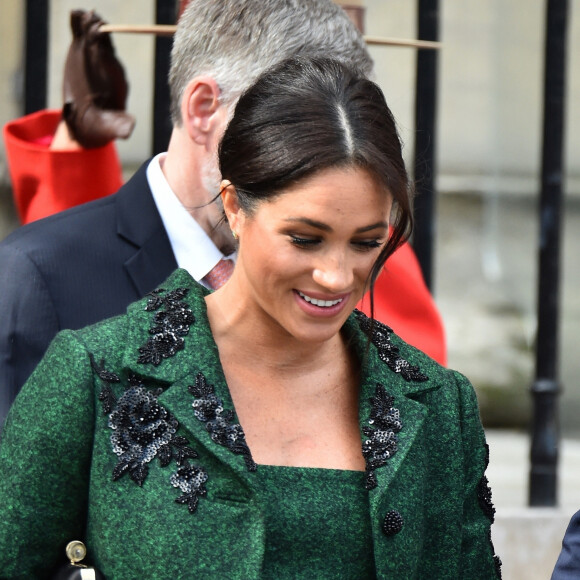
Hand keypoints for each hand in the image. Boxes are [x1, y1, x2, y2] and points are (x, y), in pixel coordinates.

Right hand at [62, 10, 134, 148]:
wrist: (90, 120)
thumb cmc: (105, 125)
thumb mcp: (114, 128)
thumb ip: (122, 126)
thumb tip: (130, 128)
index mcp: (116, 79)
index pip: (111, 59)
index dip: (105, 47)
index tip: (101, 35)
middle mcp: (106, 65)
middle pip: (103, 44)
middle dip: (98, 31)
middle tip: (92, 17)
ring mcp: (94, 57)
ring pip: (92, 37)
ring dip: (88, 25)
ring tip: (81, 13)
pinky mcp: (81, 54)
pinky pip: (80, 36)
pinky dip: (77, 25)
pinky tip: (73, 13)